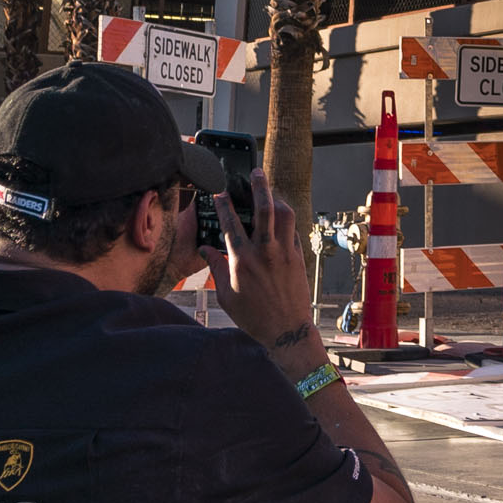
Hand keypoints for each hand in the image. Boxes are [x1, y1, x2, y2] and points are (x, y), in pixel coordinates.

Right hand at [204, 169, 318, 351]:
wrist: (287, 331)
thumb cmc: (254, 317)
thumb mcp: (226, 295)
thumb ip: (215, 268)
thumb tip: (204, 250)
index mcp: (242, 261)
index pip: (230, 224)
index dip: (224, 205)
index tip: (220, 193)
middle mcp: (264, 252)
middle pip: (264, 210)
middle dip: (259, 187)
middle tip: (256, 171)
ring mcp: (284, 253)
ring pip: (284, 216)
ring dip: (277, 199)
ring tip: (271, 191)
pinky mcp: (298, 258)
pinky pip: (293, 231)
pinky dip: (287, 220)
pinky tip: (282, 217)